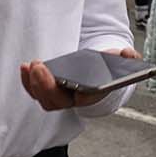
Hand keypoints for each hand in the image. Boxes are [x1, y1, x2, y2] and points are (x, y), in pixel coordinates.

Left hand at [20, 46, 142, 110]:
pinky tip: (25, 67)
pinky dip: (28, 82)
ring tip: (31, 66)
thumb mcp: (124, 60)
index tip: (66, 82)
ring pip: (45, 99)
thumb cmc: (110, 66)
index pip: (82, 99)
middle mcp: (76, 99)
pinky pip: (36, 91)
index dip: (73, 93)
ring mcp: (61, 96)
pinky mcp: (50, 89)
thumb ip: (130, 58)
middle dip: (46, 87)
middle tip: (39, 67)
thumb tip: (129, 55)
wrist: (101, 70)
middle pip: (57, 101)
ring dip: (34, 84)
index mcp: (94, 94)